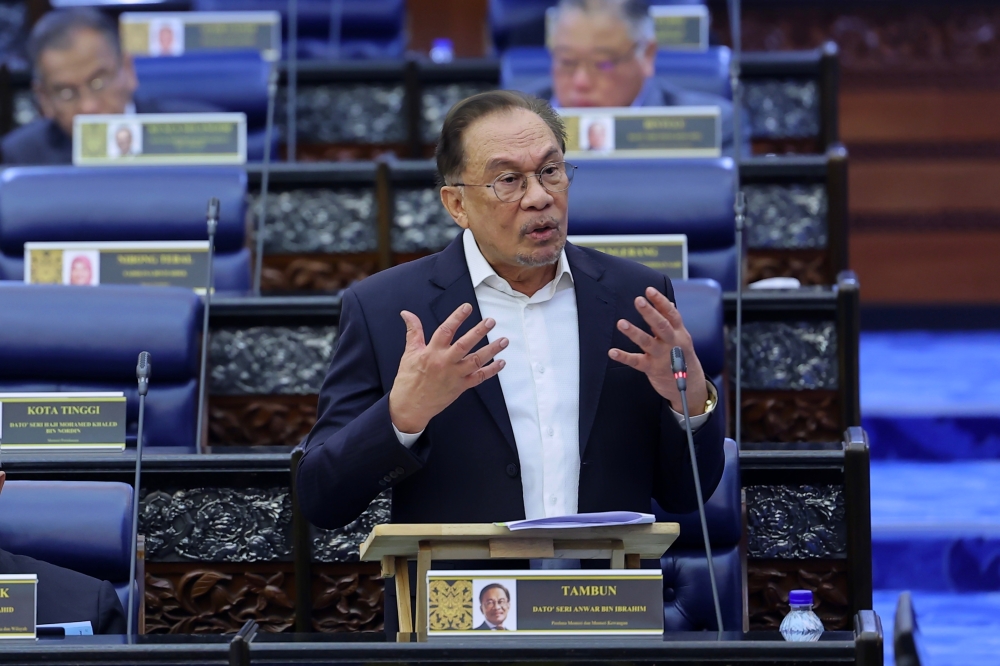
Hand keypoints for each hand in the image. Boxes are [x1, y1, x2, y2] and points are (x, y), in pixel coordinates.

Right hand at [389, 303, 507, 433]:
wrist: (410, 406)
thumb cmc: (409, 380)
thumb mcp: (409, 352)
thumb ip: (413, 331)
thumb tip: (407, 314)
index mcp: (431, 352)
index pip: (446, 330)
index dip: (457, 318)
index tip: (467, 308)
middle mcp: (445, 362)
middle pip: (464, 344)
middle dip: (479, 332)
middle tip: (491, 322)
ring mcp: (454, 376)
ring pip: (476, 360)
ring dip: (491, 350)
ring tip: (503, 341)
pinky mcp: (460, 387)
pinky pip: (479, 378)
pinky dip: (491, 371)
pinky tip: (500, 362)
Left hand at [608, 287, 708, 414]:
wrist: (690, 386)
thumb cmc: (682, 357)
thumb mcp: (682, 338)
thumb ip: (673, 322)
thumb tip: (667, 302)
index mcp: (679, 333)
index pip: (671, 314)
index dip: (661, 302)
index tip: (649, 290)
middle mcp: (672, 343)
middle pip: (661, 326)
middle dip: (649, 313)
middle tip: (638, 300)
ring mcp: (661, 356)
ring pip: (647, 342)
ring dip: (634, 332)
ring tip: (621, 323)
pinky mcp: (652, 369)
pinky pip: (636, 362)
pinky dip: (624, 357)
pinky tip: (612, 351)